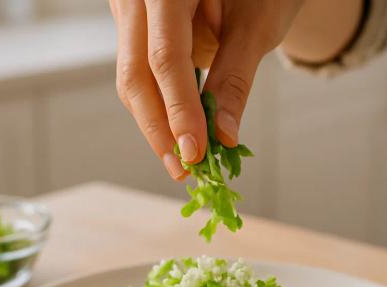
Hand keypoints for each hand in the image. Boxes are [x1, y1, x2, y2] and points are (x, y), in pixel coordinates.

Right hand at [110, 0, 301, 179]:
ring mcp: (130, 9)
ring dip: (157, 123)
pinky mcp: (136, 26)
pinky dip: (161, 106)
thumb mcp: (256, 26)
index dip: (178, 109)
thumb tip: (224, 136)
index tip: (195, 151)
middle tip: (184, 169)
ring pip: (132, 78)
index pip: (165, 57)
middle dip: (159, 128)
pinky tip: (179, 134)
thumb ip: (235, 78)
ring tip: (184, 160)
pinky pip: (140, 73)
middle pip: (136, 73)